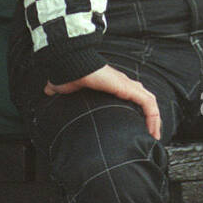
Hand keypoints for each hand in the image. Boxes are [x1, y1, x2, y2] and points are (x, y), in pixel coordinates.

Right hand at [44, 65, 161, 139]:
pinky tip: (152, 131)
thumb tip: (47, 92)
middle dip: (151, 119)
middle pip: (146, 101)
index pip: (133, 97)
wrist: (70, 65)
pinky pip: (148, 104)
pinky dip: (153, 118)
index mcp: (113, 85)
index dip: (138, 113)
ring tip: (155, 136)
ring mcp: (128, 85)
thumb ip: (60, 90)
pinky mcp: (128, 88)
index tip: (137, 129)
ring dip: (155, 120)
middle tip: (151, 135)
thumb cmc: (69, 74)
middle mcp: (124, 84)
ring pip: (151, 103)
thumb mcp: (66, 88)